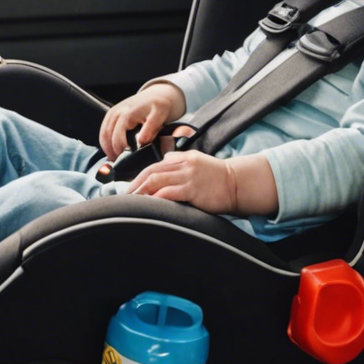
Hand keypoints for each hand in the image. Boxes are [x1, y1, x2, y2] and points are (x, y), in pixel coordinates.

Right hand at [100, 80, 185, 158]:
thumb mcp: (160, 115)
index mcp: (127, 113)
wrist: (155, 95)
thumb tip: (140, 142)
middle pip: (107, 136)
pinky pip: (103, 130)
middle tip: (120, 163)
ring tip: (115, 159)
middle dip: (112, 151)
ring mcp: (112, 112)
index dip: (121, 149)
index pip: (117, 136)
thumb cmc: (158, 106)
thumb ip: (150, 129)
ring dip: (107, 148)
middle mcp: (116, 112)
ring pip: (103, 134)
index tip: (127, 159)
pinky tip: (112, 150)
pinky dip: (105, 141)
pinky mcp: (111, 114)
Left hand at [124, 152, 278, 216]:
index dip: (140, 176)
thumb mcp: (198, 162)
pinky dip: (155, 198)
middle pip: (151, 172)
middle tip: (124, 196)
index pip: (155, 166)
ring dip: (141, 191)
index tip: (130, 187)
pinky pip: (168, 193)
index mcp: (183, 158)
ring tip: (131, 201)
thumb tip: (164, 160)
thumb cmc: (219, 177)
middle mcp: (183, 165)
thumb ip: (180, 160)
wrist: (238, 183)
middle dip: (136, 184)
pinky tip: (147, 204)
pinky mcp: (192, 189)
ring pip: (156, 181)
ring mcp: (187, 177)